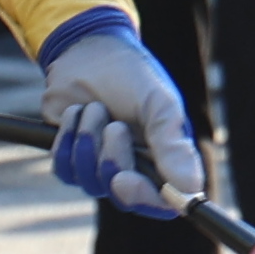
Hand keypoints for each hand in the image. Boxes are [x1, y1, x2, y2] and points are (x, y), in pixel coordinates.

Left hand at [36, 9, 198, 216]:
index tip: (125, 181)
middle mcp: (135, 168)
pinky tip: (76, 112)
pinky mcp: (71, 158)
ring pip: (89, 182)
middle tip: (115, 126)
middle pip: (123, 197)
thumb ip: (172, 145)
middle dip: (112, 159)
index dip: (145, 199)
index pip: (162, 202)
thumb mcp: (159, 104)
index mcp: (164, 159)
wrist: (88, 51)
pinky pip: (64, 168)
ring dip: (88, 140)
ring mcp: (101, 166)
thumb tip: (190, 187)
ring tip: (95, 109)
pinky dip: (67, 138)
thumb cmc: (131, 75)